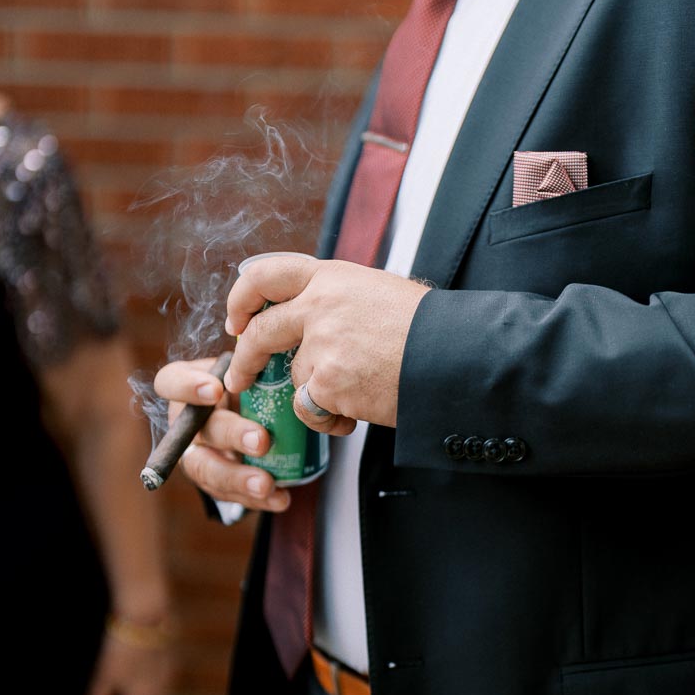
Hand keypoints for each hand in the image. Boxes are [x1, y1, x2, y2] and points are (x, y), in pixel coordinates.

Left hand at [82, 629, 175, 694]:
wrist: (147, 613)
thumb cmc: (124, 647)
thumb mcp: (106, 673)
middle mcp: (161, 688)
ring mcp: (169, 669)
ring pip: (156, 687)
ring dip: (143, 689)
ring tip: (129, 684)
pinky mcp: (171, 651)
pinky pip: (161, 669)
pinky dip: (150, 671)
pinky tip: (141, 662)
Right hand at [153, 357, 290, 511]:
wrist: (260, 411)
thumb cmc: (251, 379)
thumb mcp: (249, 365)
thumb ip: (255, 360)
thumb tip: (278, 349)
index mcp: (187, 385)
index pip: (170, 382)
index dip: (188, 387)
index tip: (218, 389)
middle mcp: (186, 422)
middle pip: (200, 431)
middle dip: (231, 436)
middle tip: (261, 441)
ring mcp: (199, 454)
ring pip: (207, 470)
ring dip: (238, 479)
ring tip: (267, 484)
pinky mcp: (216, 482)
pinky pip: (231, 494)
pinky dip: (258, 499)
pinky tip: (281, 499)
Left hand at [223, 256, 430, 432]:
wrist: (457, 355)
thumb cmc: (429, 329)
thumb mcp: (379, 292)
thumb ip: (339, 300)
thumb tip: (311, 315)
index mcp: (332, 277)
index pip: (265, 275)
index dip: (242, 299)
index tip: (237, 321)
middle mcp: (320, 305)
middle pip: (260, 332)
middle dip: (245, 359)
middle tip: (241, 378)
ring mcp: (322, 344)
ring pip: (294, 378)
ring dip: (315, 395)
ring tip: (353, 397)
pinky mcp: (328, 382)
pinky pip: (308, 409)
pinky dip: (326, 419)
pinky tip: (352, 415)